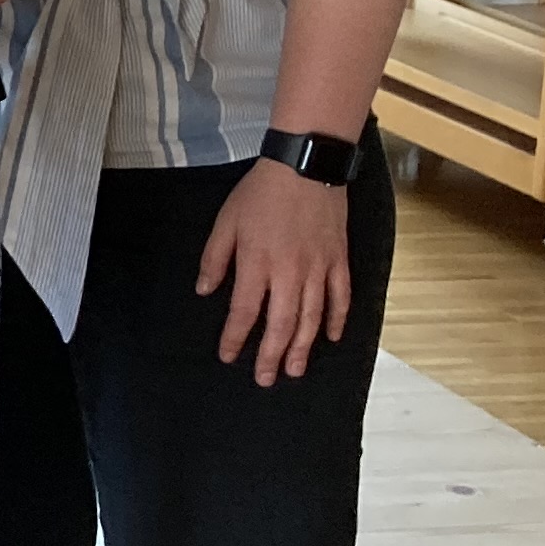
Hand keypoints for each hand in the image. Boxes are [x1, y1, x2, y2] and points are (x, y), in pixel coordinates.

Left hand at [197, 159, 353, 385]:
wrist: (304, 167)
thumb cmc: (261, 193)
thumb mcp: (226, 222)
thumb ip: (214, 259)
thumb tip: (204, 291)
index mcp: (257, 264)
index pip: (244, 312)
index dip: (235, 338)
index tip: (229, 356)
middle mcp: (289, 272)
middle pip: (281, 325)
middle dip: (272, 355)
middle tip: (265, 378)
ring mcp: (318, 268)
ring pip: (311, 318)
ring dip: (303, 347)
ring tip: (296, 370)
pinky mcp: (338, 260)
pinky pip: (340, 296)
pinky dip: (337, 319)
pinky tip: (331, 337)